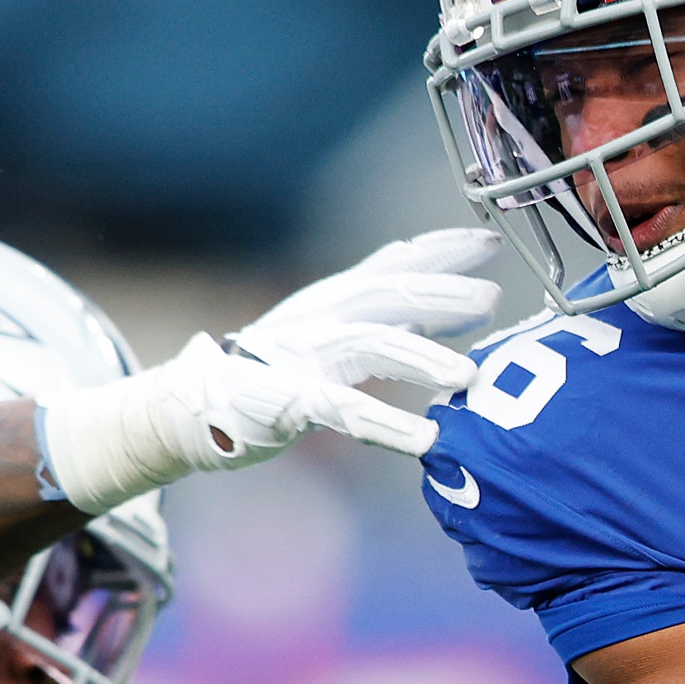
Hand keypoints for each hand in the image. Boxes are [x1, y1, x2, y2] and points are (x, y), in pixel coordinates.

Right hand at [38, 231, 496, 511]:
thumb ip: (387, 311)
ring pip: (371, 346)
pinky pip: (342, 411)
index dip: (441, 250)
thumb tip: (451, 293)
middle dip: (444, 295)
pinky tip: (425, 442)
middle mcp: (321, 318)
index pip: (394, 264)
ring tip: (470, 379)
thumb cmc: (270, 370)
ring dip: (423, 360)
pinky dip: (387, 425)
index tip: (489, 241)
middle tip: (494, 302)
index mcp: (333, 299)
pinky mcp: (286, 401)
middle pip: (390, 295)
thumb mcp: (330, 328)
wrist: (189, 405)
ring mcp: (301, 356)